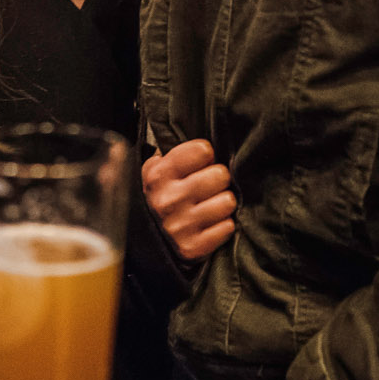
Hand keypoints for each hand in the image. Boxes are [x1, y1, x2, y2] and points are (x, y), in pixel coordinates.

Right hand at [142, 139, 235, 260]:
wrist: (151, 240)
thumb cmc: (164, 195)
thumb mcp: (159, 169)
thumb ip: (177, 151)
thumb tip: (206, 131)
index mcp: (158, 174)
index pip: (203, 150)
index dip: (206, 155)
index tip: (201, 162)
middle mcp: (167, 200)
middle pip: (221, 175)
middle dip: (218, 180)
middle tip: (208, 187)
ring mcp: (179, 226)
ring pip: (227, 201)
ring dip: (222, 203)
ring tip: (210, 205)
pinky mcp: (192, 248)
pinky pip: (228, 227)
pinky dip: (222, 226)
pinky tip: (210, 224)